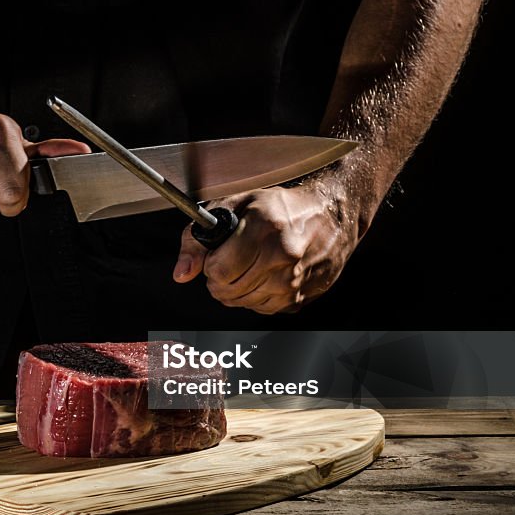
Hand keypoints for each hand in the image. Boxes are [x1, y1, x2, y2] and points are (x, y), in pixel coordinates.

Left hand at [172, 183, 358, 313]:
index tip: (216, 255)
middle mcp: (282, 256)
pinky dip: (256, 296)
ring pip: (243, 303)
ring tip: (249, 265)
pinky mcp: (301, 298)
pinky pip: (262, 309)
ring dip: (237, 289)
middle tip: (230, 260)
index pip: (218, 270)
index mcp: (264, 228)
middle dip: (219, 278)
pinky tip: (265, 275)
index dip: (209, 264)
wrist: (332, 215)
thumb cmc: (282, 207)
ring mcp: (294, 281)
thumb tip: (182, 273)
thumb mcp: (235, 205)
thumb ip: (199, 238)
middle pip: (228, 290)